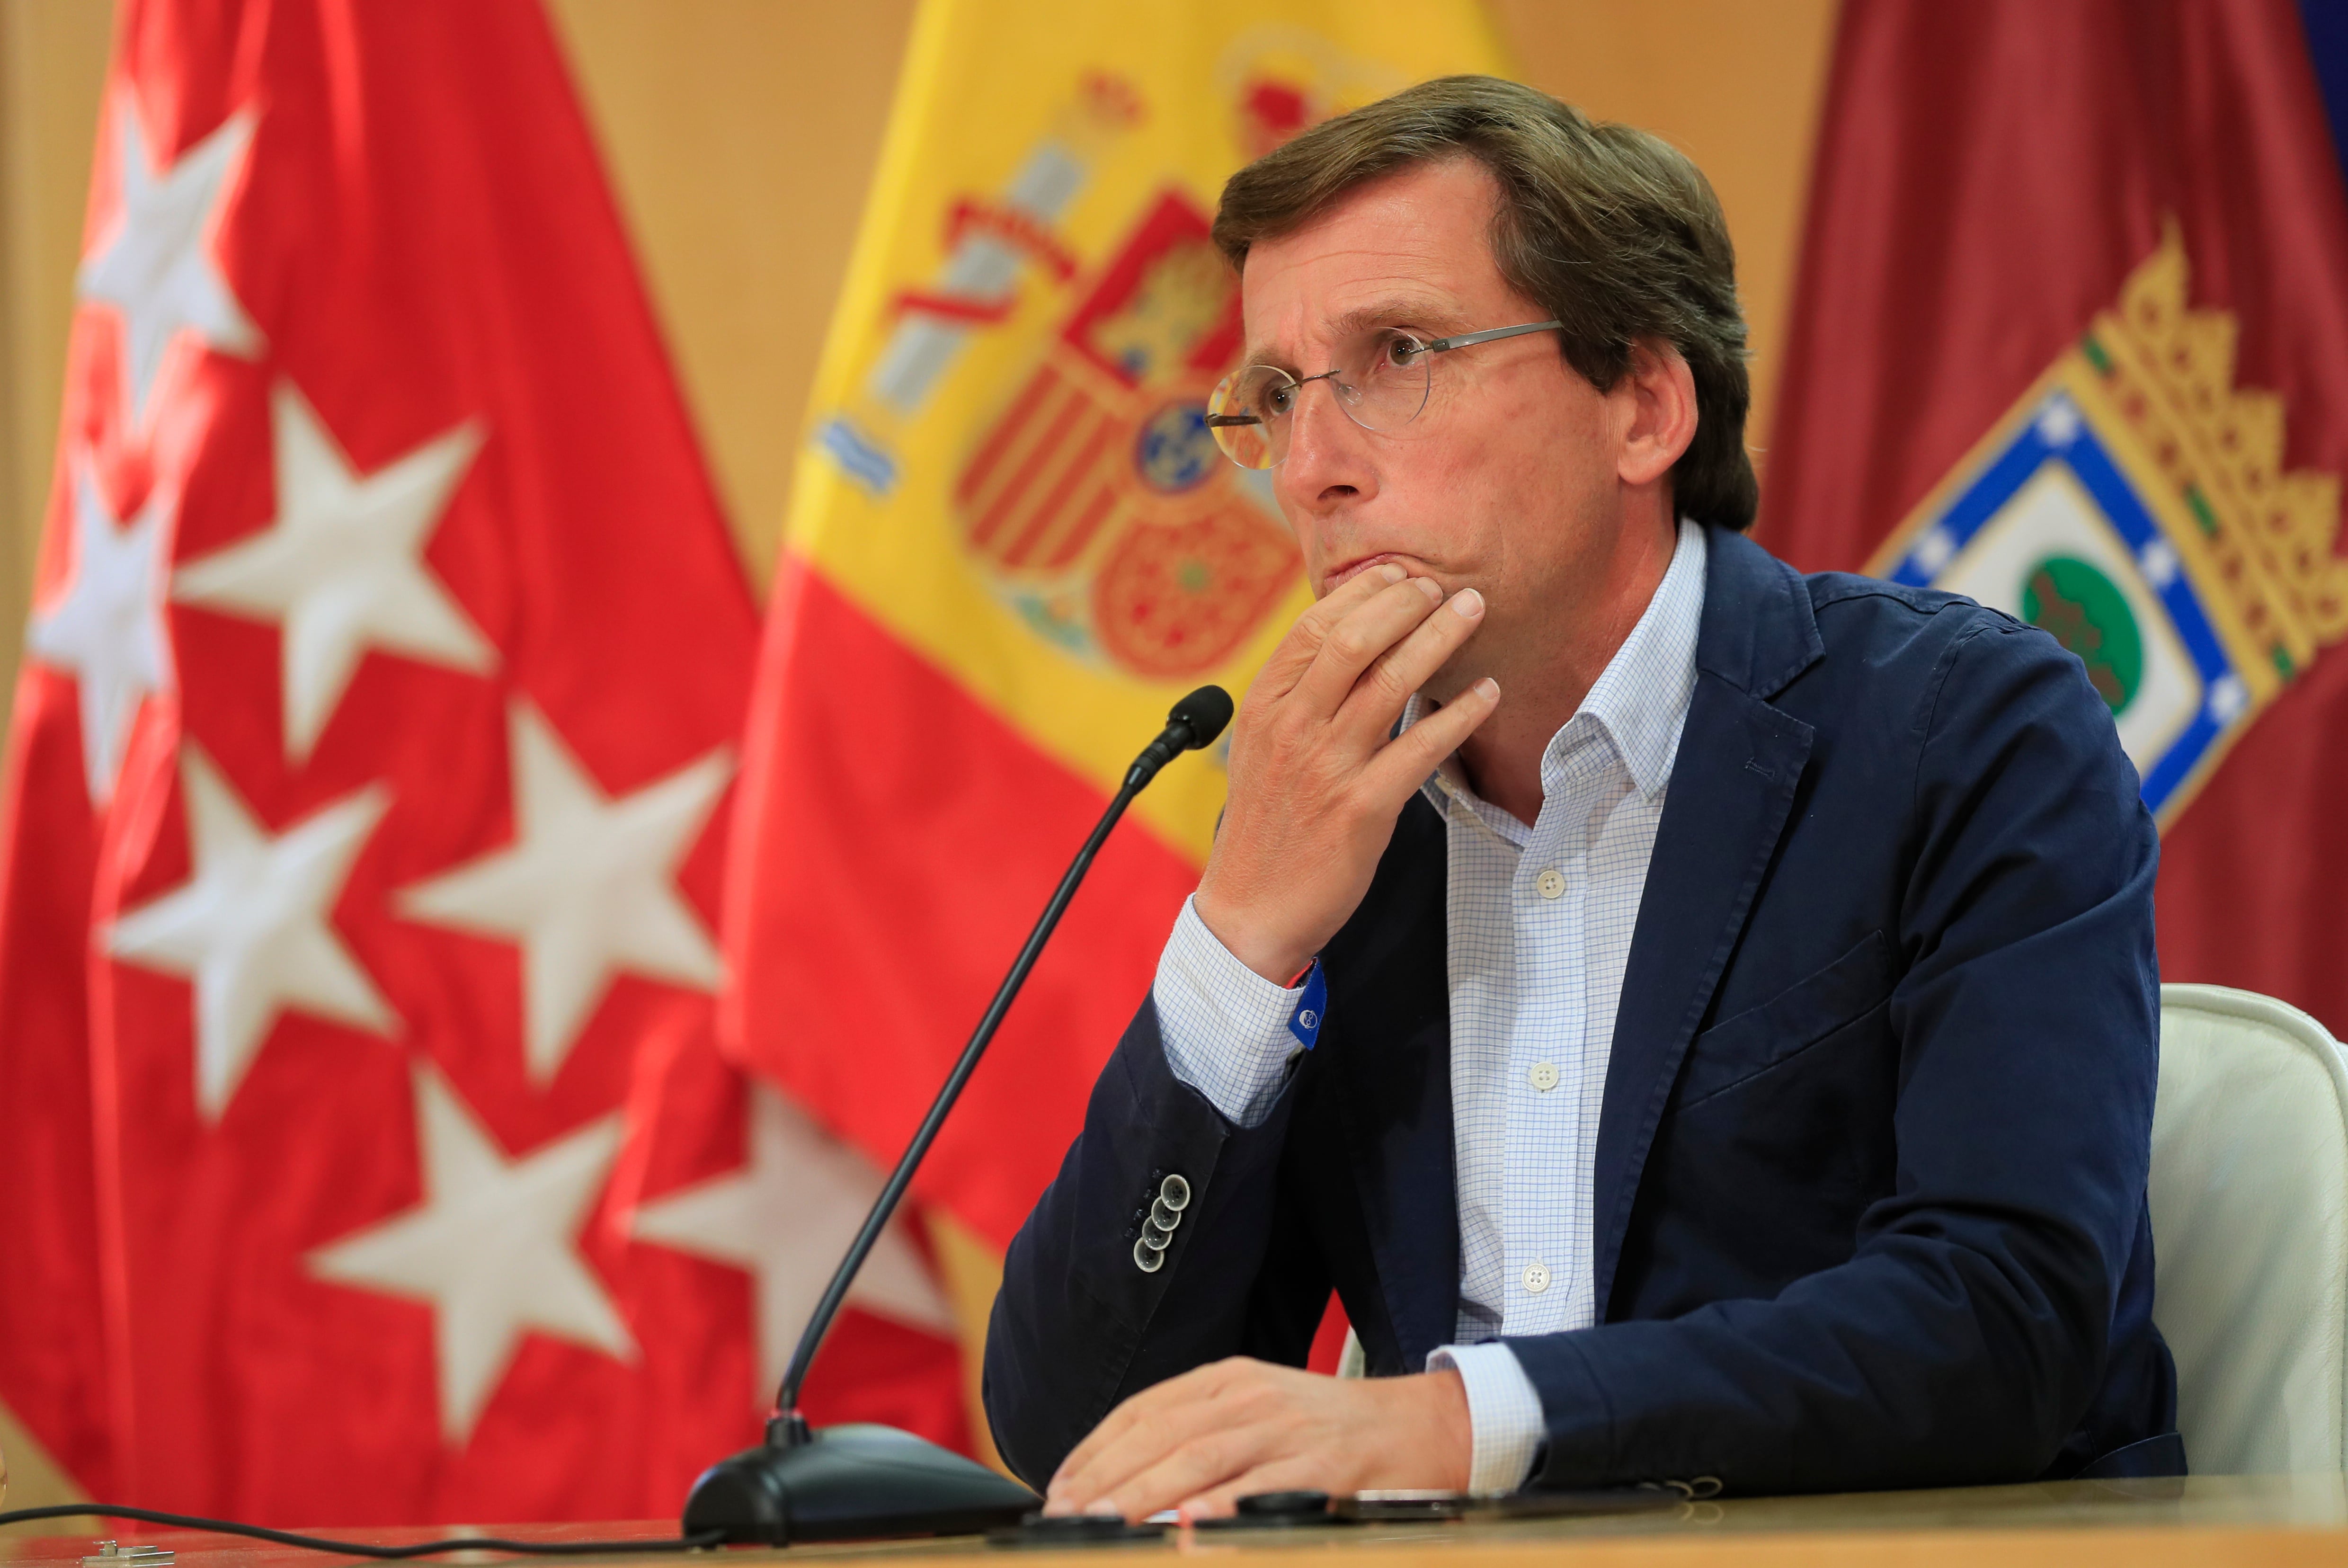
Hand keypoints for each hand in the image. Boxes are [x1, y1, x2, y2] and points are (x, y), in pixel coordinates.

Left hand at [1043, 1357, 1471, 1521]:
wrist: (1419, 1425)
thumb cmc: (1328, 1430)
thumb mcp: (1257, 1411)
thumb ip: (1198, 1432)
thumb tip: (1128, 1474)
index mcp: (1228, 1381)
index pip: (1142, 1410)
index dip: (1093, 1449)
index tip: (1057, 1487)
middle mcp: (1250, 1397)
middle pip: (1161, 1435)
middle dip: (1104, 1479)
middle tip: (1063, 1516)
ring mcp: (1286, 1429)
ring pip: (1201, 1458)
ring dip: (1143, 1494)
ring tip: (1102, 1523)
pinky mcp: (1321, 1466)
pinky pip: (1264, 1487)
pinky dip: (1223, 1504)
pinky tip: (1189, 1522)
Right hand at [1196, 563, 1496, 981]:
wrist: (1252, 908)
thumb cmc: (1266, 824)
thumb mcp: (1263, 746)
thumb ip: (1298, 696)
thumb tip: (1348, 641)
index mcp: (1265, 706)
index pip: (1314, 626)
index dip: (1364, 592)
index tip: (1400, 576)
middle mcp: (1293, 727)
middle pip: (1355, 640)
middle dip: (1407, 602)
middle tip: (1444, 589)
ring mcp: (1327, 766)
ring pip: (1391, 682)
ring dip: (1440, 639)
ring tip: (1471, 614)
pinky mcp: (1362, 807)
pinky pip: (1421, 748)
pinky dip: (1461, 714)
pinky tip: (1487, 694)